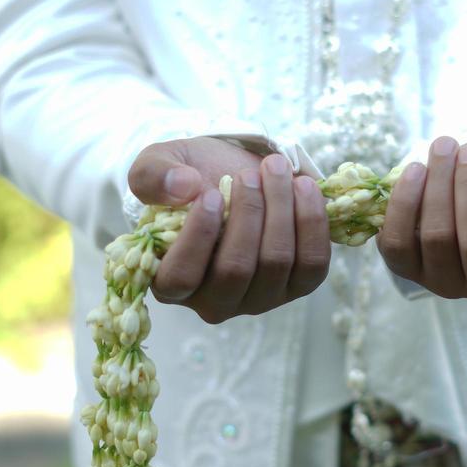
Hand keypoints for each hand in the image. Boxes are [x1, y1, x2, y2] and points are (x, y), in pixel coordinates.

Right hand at [127, 137, 331, 322]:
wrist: (237, 176)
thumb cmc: (192, 179)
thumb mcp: (159, 165)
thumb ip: (153, 174)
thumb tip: (184, 188)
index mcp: (171, 282)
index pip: (181, 278)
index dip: (198, 236)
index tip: (212, 193)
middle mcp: (214, 301)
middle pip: (236, 269)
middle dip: (248, 213)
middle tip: (251, 173)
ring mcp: (258, 298)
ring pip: (276, 263)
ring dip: (281, 209)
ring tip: (276, 169)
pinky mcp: (297, 286)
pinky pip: (313, 263)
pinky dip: (312, 221)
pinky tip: (303, 186)